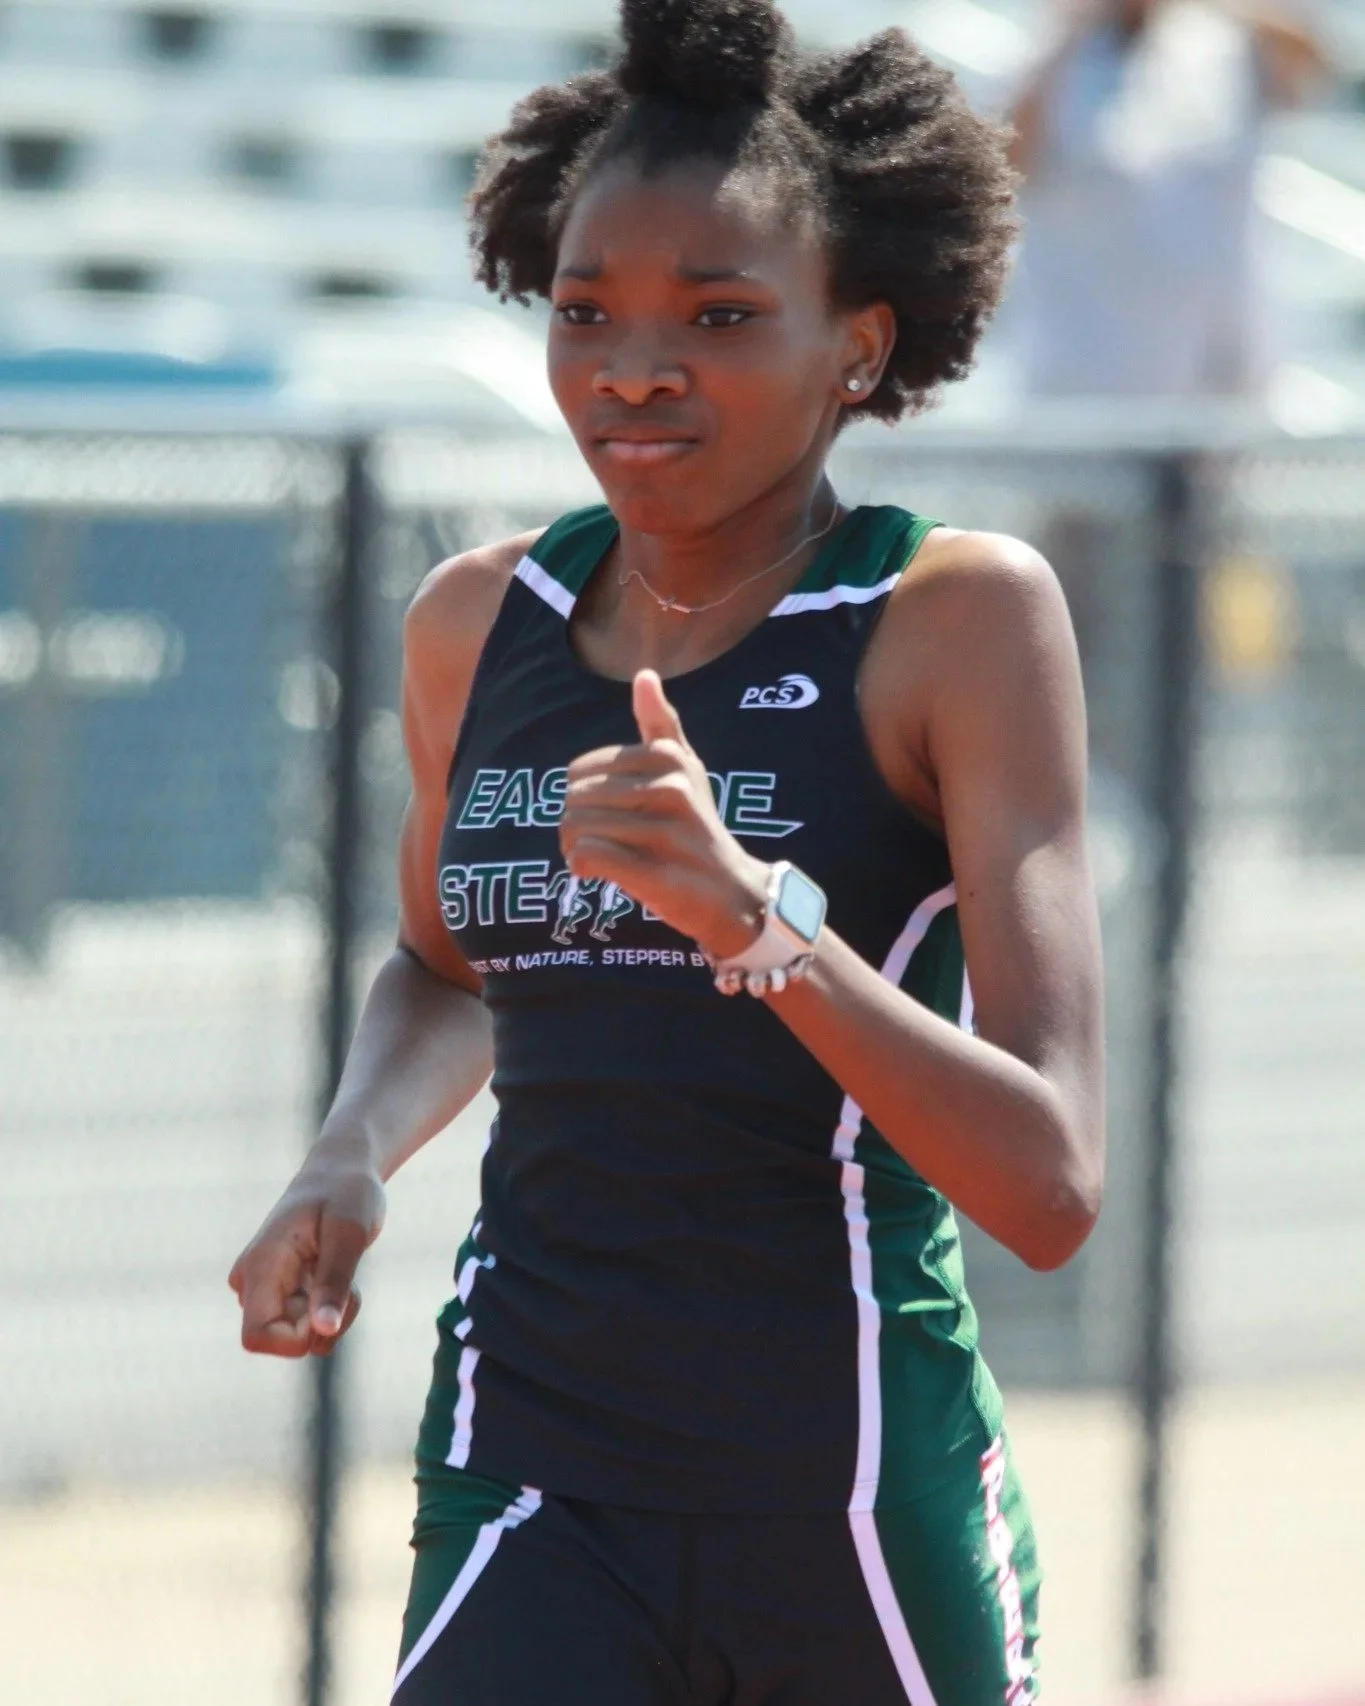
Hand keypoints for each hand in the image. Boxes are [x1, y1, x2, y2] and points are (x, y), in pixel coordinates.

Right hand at [228, 1157, 384, 1357]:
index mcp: (261, 1265)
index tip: (331, 1312)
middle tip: (350, 1281)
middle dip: (324, 1322)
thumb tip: (326, 1331)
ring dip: (331, 1314)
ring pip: (299, 1334)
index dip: (296, 1342)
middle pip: (283, 1339)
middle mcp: (251, 1281)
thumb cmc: (348, 1193)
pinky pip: (305, 1323)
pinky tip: (338, 1274)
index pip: (256, 1338)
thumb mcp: (350, 1233)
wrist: (342, 1171)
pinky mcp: (277, 1290)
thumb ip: (335, 1281)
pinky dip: (330, 1308)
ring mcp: (262, 1287)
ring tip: (345, 1271)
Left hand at [560, 669, 770, 958]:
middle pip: (573, 799)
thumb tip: (645, 674)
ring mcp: (664, 832)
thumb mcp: (686, 770)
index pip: (579, 770)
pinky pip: (588, 855)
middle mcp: (670, 789)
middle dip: (574, 824)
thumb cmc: (697, 827)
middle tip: (598, 841)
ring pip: (575, 827)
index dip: (581, 795)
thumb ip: (661, 724)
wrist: (732, 894)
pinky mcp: (654, 872)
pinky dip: (581, 866)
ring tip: (596, 857)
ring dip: (573, 848)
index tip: (604, 814)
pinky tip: (594, 873)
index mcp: (669, 758)